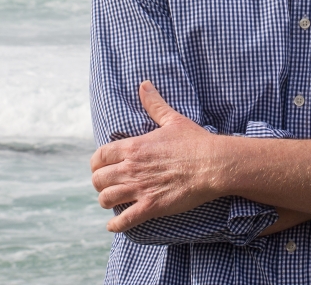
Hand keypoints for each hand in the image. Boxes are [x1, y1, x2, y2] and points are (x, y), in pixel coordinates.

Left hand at [90, 81, 224, 232]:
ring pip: (106, 199)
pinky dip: (115, 225)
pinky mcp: (150, 206)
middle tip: (109, 184)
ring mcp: (140, 188)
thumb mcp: (173, 119)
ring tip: (114, 201)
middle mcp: (132, 168)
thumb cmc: (195, 140)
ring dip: (107, 201)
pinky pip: (123, 221)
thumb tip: (144, 84)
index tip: (103, 166)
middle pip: (98, 179)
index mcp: (134, 147)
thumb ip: (155, 103)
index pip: (99, 156)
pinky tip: (116, 224)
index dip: (97, 163)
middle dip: (100, 183)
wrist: (213, 163)